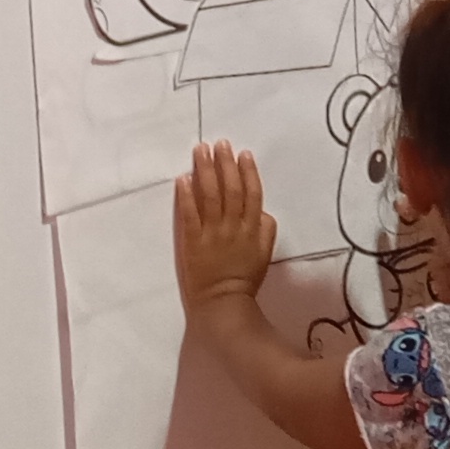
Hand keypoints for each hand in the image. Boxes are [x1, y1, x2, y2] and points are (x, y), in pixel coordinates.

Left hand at [174, 141, 278, 314]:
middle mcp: (233, 227)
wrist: (223, 304)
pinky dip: (186, 195)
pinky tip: (183, 178)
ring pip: (210, 196)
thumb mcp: (264, 254)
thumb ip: (266, 230)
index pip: (252, 194)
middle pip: (230, 189)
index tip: (243, 153)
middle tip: (220, 143)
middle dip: (225, 164)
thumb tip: (263, 210)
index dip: (248, 172)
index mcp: (252, 229)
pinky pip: (189, 214)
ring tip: (200, 150)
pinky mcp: (192, 240)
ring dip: (205, 171)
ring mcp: (212, 233)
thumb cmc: (244, 280)